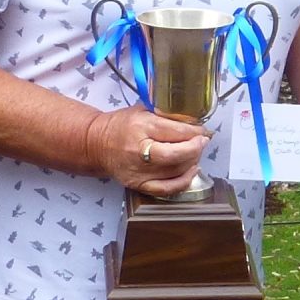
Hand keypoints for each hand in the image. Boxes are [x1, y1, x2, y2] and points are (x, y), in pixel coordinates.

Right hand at [87, 108, 208, 196]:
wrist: (96, 144)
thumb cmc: (121, 125)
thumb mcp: (143, 110)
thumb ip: (167, 114)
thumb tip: (194, 121)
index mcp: (141, 127)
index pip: (175, 131)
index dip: (195, 132)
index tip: (202, 131)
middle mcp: (139, 151)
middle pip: (176, 154)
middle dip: (195, 148)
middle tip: (202, 142)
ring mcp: (138, 171)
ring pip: (175, 171)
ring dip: (192, 162)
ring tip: (195, 153)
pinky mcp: (138, 184)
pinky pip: (166, 188)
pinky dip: (183, 181)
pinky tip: (191, 171)